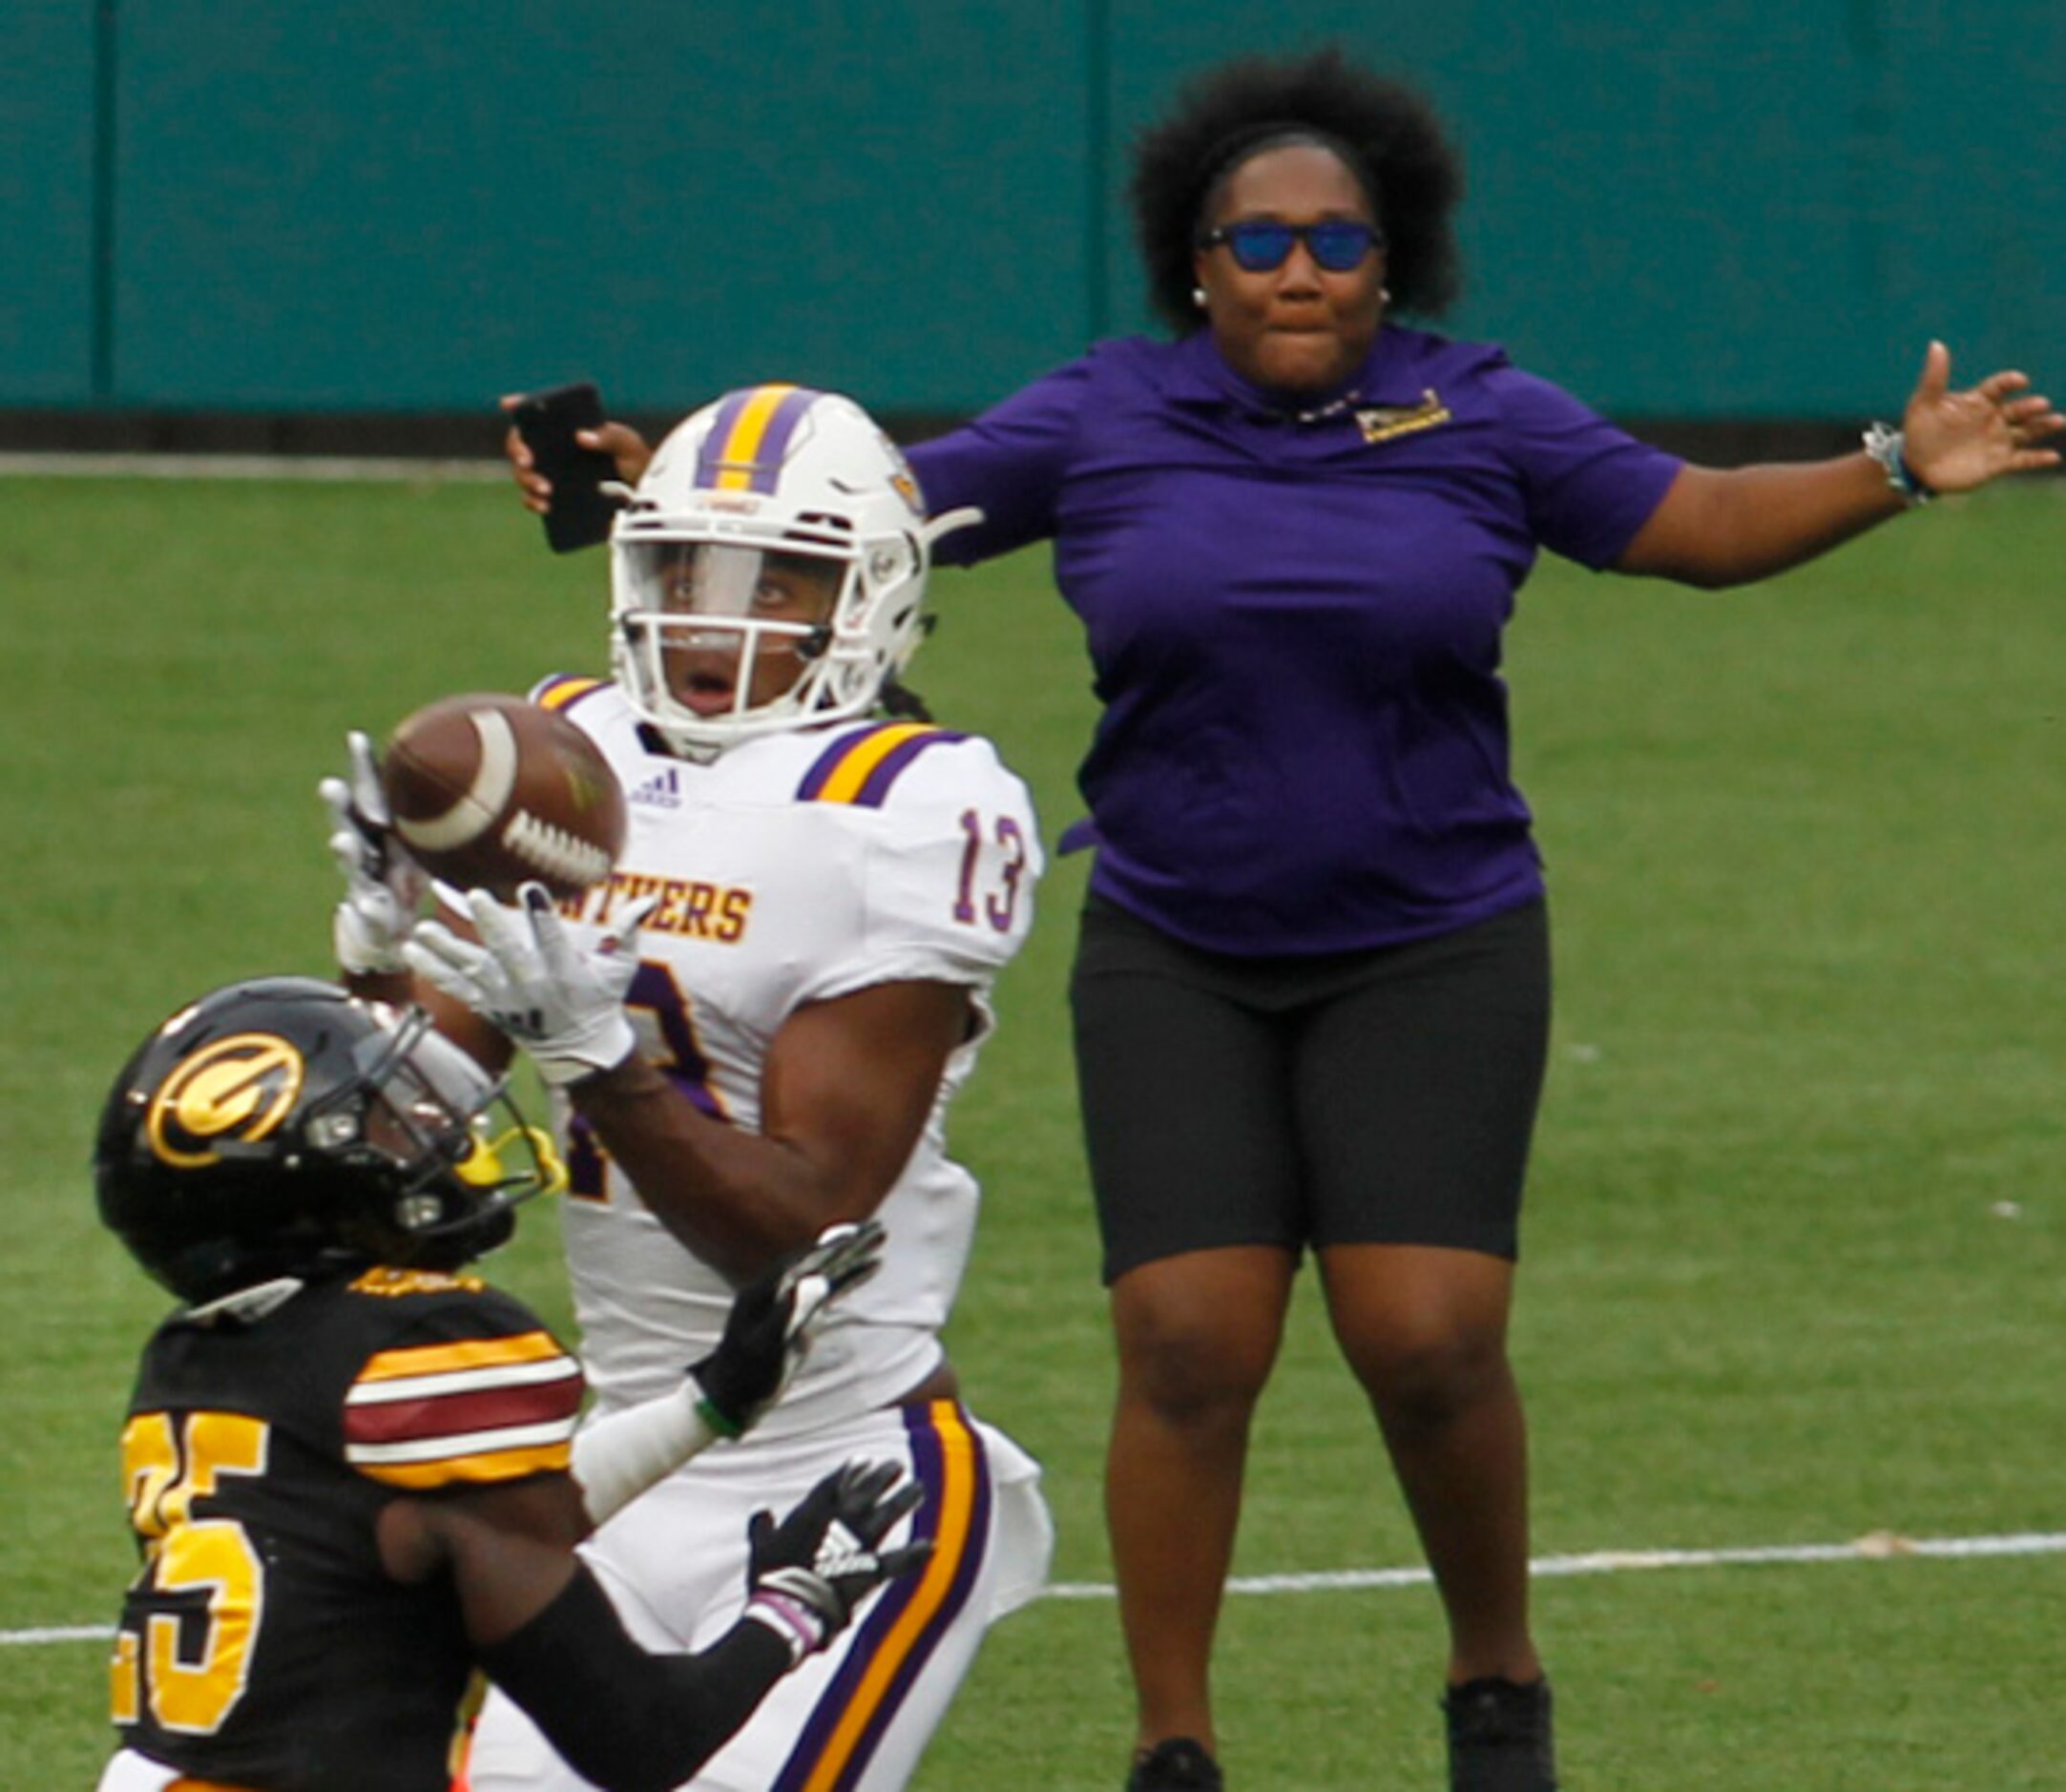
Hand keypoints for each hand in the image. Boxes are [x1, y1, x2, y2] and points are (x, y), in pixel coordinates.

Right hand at [319, 730, 427, 975]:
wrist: (390, 928)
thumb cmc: (407, 873)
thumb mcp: (423, 842)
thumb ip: (436, 816)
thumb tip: (477, 770)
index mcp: (375, 828)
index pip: (368, 791)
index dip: (362, 767)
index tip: (357, 738)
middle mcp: (363, 848)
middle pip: (348, 820)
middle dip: (339, 804)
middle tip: (330, 786)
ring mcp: (362, 880)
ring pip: (351, 863)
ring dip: (345, 852)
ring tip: (341, 842)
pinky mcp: (369, 912)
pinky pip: (370, 909)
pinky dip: (370, 908)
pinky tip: (372, 905)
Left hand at [404, 882, 653, 1085]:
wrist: (577, 1049)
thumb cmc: (601, 998)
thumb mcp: (621, 969)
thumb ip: (629, 933)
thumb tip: (649, 899)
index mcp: (566, 973)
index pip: (553, 940)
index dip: (541, 915)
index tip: (529, 887)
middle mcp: (532, 986)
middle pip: (508, 953)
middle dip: (491, 924)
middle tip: (474, 896)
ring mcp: (505, 998)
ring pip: (472, 970)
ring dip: (446, 949)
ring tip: (423, 929)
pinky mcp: (487, 1006)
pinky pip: (455, 987)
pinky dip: (432, 969)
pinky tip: (410, 948)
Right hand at [499, 395, 654, 515]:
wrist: (642, 495)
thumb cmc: (633, 460)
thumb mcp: (627, 443)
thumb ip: (609, 436)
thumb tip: (582, 437)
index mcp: (565, 426)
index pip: (536, 411)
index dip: (519, 405)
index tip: (508, 403)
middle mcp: (550, 447)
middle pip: (520, 443)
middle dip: (517, 450)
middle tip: (527, 461)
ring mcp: (548, 472)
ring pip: (522, 473)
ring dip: (526, 480)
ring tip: (546, 490)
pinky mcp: (552, 497)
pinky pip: (532, 499)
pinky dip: (533, 502)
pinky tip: (544, 506)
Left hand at [690, 1220, 887, 1436]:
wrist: (733, 1397)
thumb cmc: (747, 1376)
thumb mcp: (767, 1347)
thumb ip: (789, 1314)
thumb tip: (814, 1281)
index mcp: (765, 1292)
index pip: (804, 1261)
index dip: (830, 1248)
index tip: (856, 1234)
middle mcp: (780, 1289)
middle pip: (819, 1260)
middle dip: (849, 1244)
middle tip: (879, 1228)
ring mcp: (791, 1301)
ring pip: (828, 1272)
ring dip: (854, 1257)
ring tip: (881, 1240)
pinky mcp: (802, 1314)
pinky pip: (831, 1290)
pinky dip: (851, 1278)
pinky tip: (870, 1269)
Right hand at [744, 1461, 930, 1658]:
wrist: (787, 1609)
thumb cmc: (770, 1580)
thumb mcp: (760, 1549)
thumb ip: (762, 1528)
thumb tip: (761, 1512)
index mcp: (812, 1514)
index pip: (835, 1484)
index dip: (850, 1471)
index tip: (862, 1460)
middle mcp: (839, 1522)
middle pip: (866, 1490)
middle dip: (882, 1476)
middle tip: (897, 1465)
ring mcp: (857, 1544)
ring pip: (886, 1514)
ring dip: (904, 1499)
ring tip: (919, 1488)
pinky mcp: (870, 1570)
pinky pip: (898, 1561)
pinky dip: (914, 1555)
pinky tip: (931, 1545)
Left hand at [1901, 340, 2063, 493]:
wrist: (1916, 466)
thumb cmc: (1919, 431)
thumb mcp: (1923, 404)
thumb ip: (1934, 377)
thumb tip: (1935, 344)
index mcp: (1979, 401)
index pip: (1998, 387)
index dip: (2009, 382)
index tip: (2019, 380)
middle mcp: (1994, 418)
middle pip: (2018, 409)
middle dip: (2030, 407)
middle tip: (2041, 404)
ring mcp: (1998, 439)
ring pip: (2027, 431)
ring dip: (2043, 426)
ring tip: (2059, 421)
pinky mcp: (1999, 462)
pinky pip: (2022, 459)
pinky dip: (2037, 458)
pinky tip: (2052, 457)